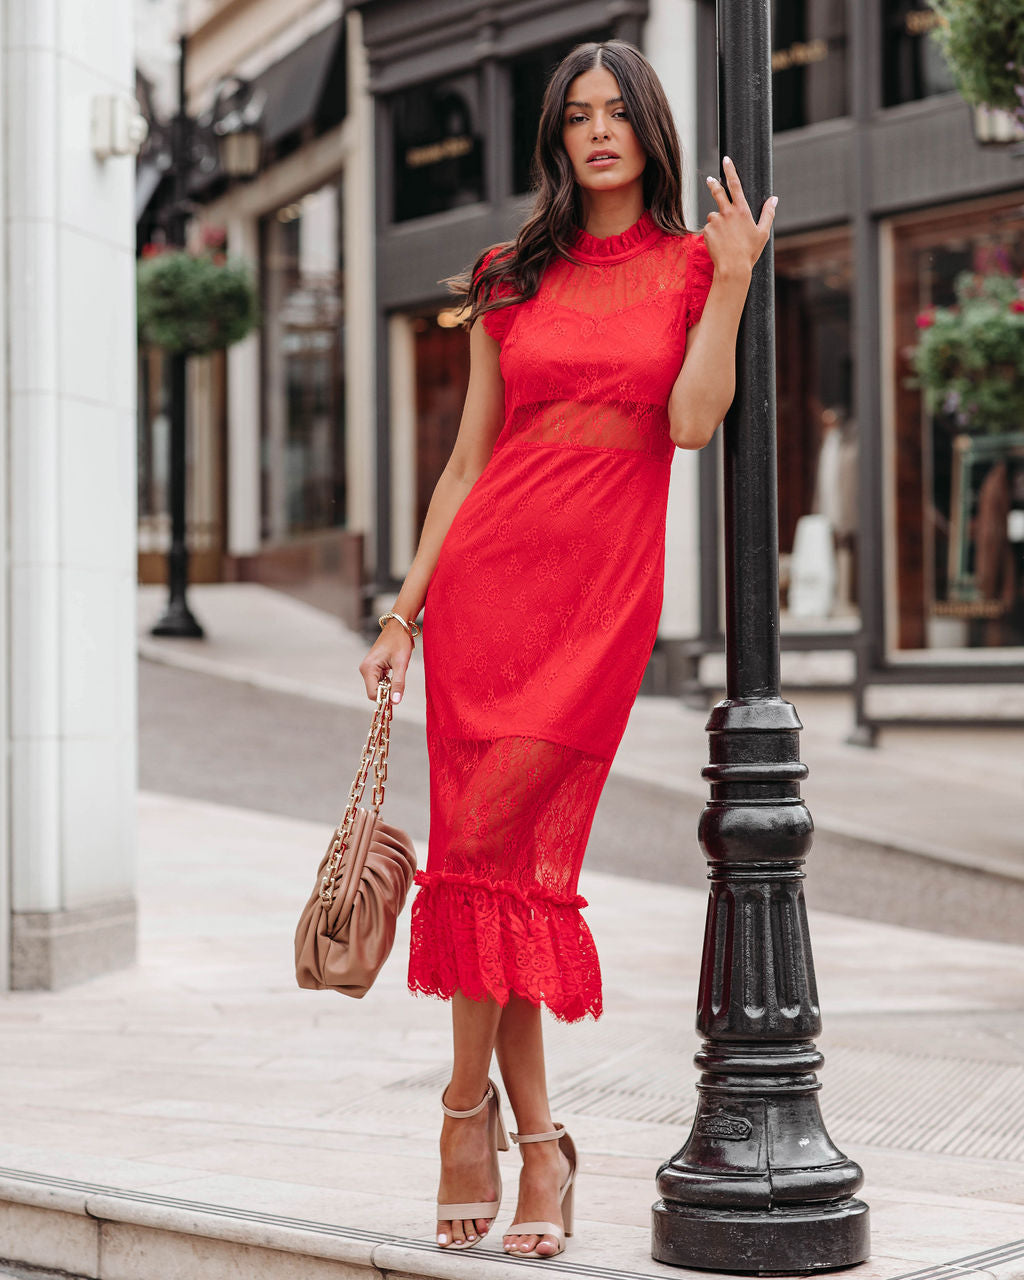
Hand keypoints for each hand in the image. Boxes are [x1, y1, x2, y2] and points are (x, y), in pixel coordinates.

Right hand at [359, 621, 412, 704]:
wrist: (399, 626)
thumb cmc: (399, 641)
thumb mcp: (401, 663)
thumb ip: (398, 683)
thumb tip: (395, 702)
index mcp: (368, 669)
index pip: (373, 694)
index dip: (385, 698)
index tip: (397, 696)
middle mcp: (365, 669)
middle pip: (375, 692)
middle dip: (387, 692)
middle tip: (400, 684)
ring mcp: (369, 668)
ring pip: (378, 687)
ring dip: (389, 686)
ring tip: (398, 673)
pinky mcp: (374, 667)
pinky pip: (380, 681)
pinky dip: (388, 681)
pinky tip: (396, 672)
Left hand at [703, 156, 776, 278]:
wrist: (732, 268)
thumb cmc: (749, 252)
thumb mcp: (763, 233)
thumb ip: (768, 214)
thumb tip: (774, 199)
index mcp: (742, 210)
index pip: (735, 184)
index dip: (730, 170)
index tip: (726, 160)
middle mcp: (727, 212)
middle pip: (717, 192)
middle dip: (713, 184)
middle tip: (709, 180)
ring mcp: (715, 221)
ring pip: (714, 216)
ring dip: (718, 222)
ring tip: (726, 238)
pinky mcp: (706, 231)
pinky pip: (709, 229)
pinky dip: (713, 234)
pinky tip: (719, 244)